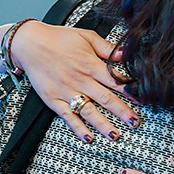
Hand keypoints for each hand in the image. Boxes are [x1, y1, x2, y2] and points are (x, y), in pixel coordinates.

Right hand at [10, 20, 141, 141]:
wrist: (29, 43)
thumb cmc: (59, 38)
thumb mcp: (87, 37)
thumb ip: (108, 48)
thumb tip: (127, 54)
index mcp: (90, 64)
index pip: (115, 80)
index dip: (131, 91)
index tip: (144, 99)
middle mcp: (80, 80)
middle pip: (106, 99)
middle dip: (122, 112)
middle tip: (136, 122)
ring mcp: (67, 91)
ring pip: (88, 111)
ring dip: (103, 124)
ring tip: (116, 135)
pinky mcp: (54, 99)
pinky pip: (67, 116)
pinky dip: (77, 128)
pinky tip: (88, 137)